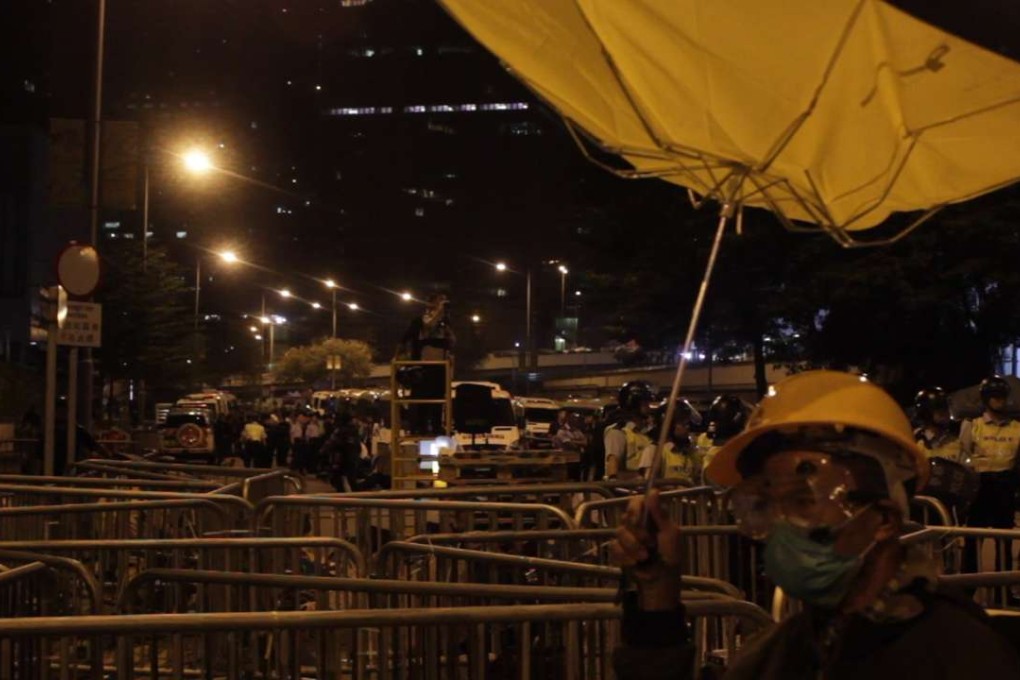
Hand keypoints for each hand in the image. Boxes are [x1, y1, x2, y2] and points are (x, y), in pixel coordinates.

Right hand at [610, 490, 683, 610]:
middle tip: (649, 543)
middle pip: (626, 516)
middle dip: (637, 532)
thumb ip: (660, 513)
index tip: (641, 519)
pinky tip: (634, 563)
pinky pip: (614, 547)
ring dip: (633, 547)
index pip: (636, 501)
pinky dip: (625, 556)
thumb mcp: (670, 534)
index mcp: (651, 517)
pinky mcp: (618, 551)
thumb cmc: (670, 557)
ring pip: (619, 532)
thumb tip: (653, 490)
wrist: (660, 583)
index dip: (636, 509)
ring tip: (644, 557)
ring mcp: (626, 538)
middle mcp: (637, 524)